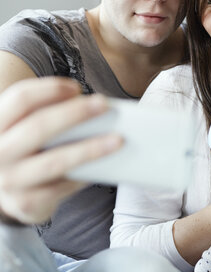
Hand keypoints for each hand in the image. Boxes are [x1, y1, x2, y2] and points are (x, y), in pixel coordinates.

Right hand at [0, 77, 122, 223]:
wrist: (3, 192)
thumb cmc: (23, 149)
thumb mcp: (22, 128)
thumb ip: (45, 115)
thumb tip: (93, 108)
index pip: (20, 99)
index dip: (49, 90)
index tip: (76, 88)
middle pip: (39, 127)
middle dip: (75, 114)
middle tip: (104, 105)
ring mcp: (9, 180)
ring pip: (55, 161)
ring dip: (90, 149)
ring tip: (118, 139)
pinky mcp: (26, 202)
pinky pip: (63, 186)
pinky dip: (86, 174)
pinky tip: (105, 165)